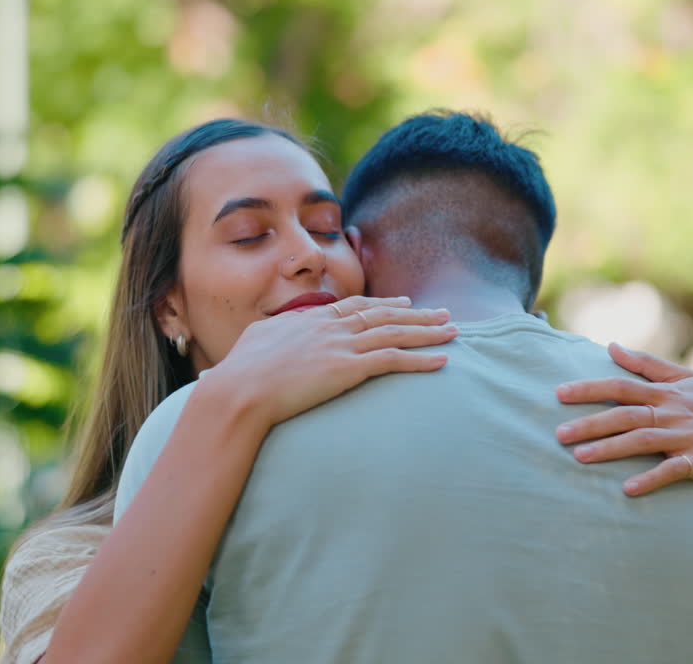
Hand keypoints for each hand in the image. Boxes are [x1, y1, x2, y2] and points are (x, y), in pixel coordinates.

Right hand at [212, 295, 456, 428]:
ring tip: (452, 331)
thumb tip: (275, 330)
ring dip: (427, 331)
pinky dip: (421, 359)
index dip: (383, 304)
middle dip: (416, 313)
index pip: (355, 307)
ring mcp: (342, 346)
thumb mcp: (257, 340)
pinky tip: (442, 361)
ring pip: (395, 333)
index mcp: (311, 319)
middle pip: (384, 315)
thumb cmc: (240, 371)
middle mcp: (331, 327)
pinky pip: (394, 360)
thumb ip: (275, 331)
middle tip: (442, 313)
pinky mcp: (349, 369)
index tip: (404, 302)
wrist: (240, 390)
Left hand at [554, 343, 692, 495]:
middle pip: (625, 415)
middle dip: (590, 423)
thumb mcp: (685, 378)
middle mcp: (673, 412)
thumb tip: (609, 346)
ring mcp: (687, 437)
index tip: (558, 393)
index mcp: (666, 392)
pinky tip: (627, 489)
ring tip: (579, 457)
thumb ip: (645, 364)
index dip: (589, 389)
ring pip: (642, 441)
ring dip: (610, 449)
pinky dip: (650, 479)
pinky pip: (672, 471)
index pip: (621, 386)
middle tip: (557, 433)